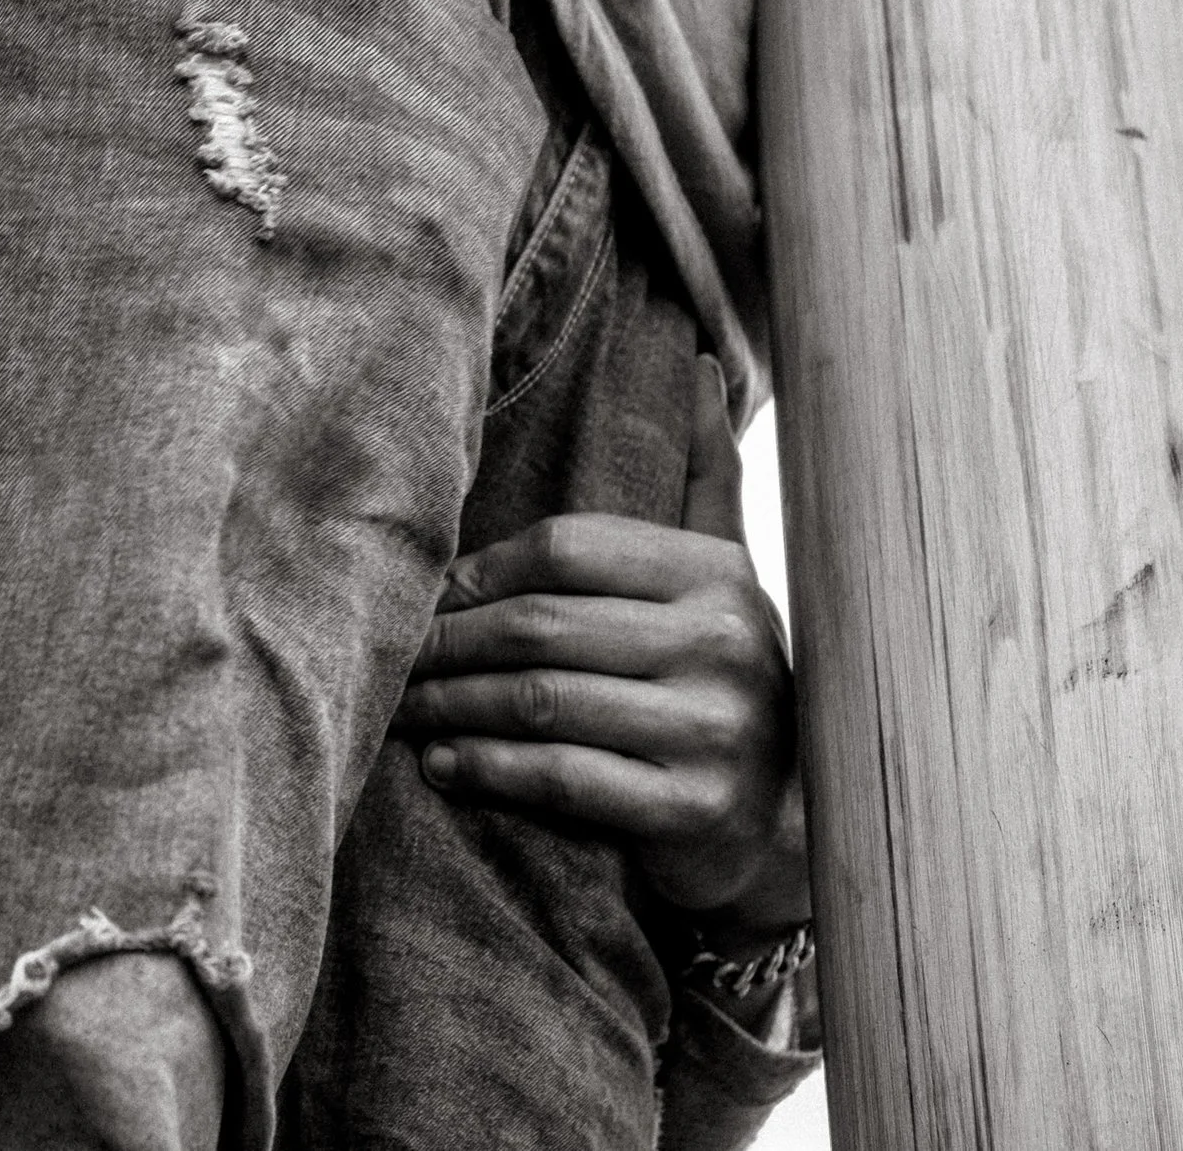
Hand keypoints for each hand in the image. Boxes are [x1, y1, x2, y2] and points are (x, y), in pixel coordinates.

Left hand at [397, 357, 810, 942]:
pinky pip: (560, 777)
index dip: (481, 571)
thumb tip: (695, 364)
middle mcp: (721, 644)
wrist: (789, 817)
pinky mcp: (688, 808)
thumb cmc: (725, 678)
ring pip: (540, 701)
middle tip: (392, 659)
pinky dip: (486, 769)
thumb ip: (706, 478)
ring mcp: (710, 729)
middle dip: (449, 644)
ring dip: (451, 705)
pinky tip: (442, 765)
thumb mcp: (727, 574)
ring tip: (403, 710)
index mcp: (716, 576)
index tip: (430, 595)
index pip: (566, 548)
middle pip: (540, 626)